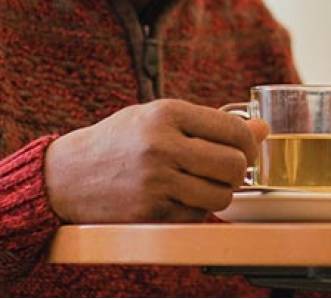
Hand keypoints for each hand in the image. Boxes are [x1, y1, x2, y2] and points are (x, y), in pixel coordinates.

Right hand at [43, 99, 267, 223]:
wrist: (65, 175)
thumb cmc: (121, 141)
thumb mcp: (160, 116)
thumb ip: (212, 122)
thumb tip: (264, 129)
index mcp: (167, 114)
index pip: (235, 131)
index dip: (250, 143)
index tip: (247, 149)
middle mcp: (162, 146)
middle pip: (233, 165)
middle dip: (239, 170)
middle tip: (229, 169)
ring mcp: (154, 182)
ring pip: (220, 195)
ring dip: (220, 192)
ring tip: (204, 183)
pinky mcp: (148, 212)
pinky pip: (196, 215)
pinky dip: (197, 209)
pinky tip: (180, 196)